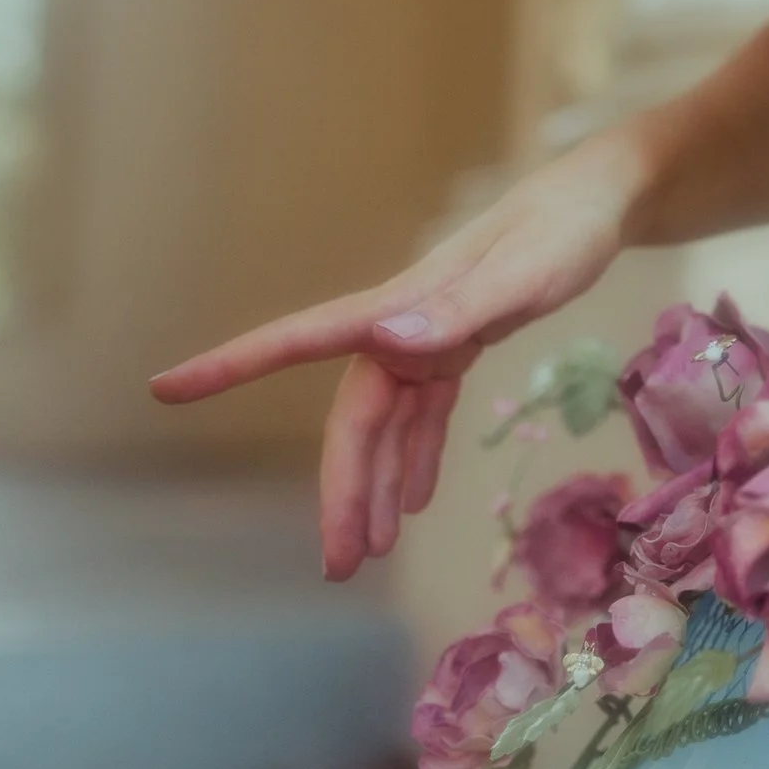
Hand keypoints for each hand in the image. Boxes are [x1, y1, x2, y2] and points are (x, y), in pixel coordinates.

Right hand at [151, 132, 652, 579]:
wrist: (602, 203)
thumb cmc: (565, 230)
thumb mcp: (524, 274)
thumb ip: (458, 310)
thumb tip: (384, 342)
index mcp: (400, 305)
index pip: (300, 340)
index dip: (233, 365)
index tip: (167, 386)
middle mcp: (402, 326)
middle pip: (354, 418)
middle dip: (339, 489)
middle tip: (337, 565)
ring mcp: (429, 338)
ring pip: (385, 426)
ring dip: (372, 488)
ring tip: (366, 556)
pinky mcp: (462, 345)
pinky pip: (424, 413)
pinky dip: (416, 458)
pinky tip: (410, 505)